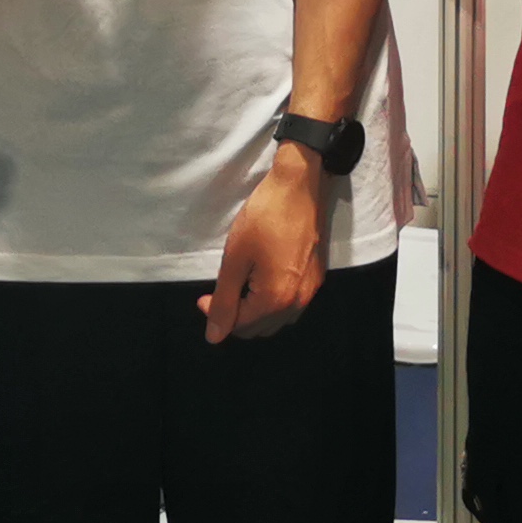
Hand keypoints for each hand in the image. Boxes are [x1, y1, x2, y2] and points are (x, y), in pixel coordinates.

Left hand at [204, 151, 328, 343]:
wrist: (301, 185)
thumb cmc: (264, 218)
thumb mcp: (235, 258)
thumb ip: (224, 301)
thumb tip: (214, 337)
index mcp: (275, 300)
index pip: (239, 326)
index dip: (216, 314)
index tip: (204, 294)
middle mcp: (297, 303)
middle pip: (259, 329)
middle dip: (236, 317)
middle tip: (221, 290)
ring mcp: (311, 290)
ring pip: (277, 320)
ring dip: (256, 313)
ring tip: (242, 286)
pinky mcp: (317, 276)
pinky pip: (291, 305)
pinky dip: (274, 303)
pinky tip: (264, 280)